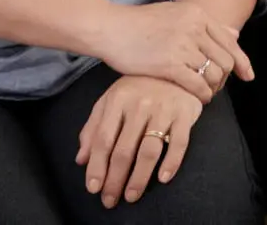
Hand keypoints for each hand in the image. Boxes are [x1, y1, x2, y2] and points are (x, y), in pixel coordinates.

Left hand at [76, 75, 200, 207]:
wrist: (177, 66)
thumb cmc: (140, 86)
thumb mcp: (112, 100)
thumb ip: (94, 127)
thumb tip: (81, 160)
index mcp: (118, 100)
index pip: (104, 139)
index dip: (97, 166)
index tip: (93, 188)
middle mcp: (140, 104)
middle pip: (124, 149)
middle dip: (115, 179)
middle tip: (110, 200)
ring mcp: (164, 108)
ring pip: (149, 150)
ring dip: (139, 177)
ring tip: (131, 195)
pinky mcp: (185, 113)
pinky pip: (180, 142)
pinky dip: (172, 162)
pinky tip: (162, 178)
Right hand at [97, 0, 251, 100]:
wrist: (111, 27)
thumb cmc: (140, 23)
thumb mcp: (177, 14)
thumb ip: (205, 25)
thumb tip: (234, 33)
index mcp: (197, 14)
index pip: (230, 41)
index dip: (242, 61)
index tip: (248, 75)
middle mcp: (194, 27)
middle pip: (225, 59)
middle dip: (225, 77)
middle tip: (217, 88)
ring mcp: (182, 45)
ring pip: (213, 74)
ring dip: (213, 88)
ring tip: (206, 94)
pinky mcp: (169, 63)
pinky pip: (197, 84)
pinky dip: (202, 95)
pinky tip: (199, 100)